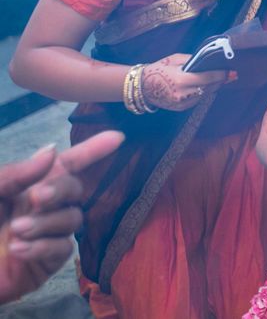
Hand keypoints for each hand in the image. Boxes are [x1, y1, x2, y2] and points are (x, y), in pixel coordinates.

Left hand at [0, 131, 123, 302]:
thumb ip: (15, 174)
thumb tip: (52, 150)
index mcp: (27, 186)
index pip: (67, 164)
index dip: (93, 150)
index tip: (117, 137)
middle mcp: (42, 207)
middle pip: (74, 189)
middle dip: (61, 189)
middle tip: (37, 197)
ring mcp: (47, 235)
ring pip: (72, 219)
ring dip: (46, 222)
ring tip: (17, 230)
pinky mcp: (47, 262)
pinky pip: (63, 249)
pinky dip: (42, 247)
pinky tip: (19, 249)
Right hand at [141, 54, 226, 111]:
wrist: (141, 86)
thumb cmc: (158, 69)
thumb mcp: (175, 59)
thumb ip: (192, 60)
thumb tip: (207, 61)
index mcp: (181, 80)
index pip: (207, 78)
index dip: (221, 75)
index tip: (231, 72)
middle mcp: (183, 94)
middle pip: (209, 88)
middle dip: (220, 81)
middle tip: (231, 75)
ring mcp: (182, 103)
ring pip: (204, 95)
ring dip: (213, 87)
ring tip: (221, 80)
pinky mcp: (181, 108)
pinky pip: (197, 100)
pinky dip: (203, 93)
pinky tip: (206, 87)